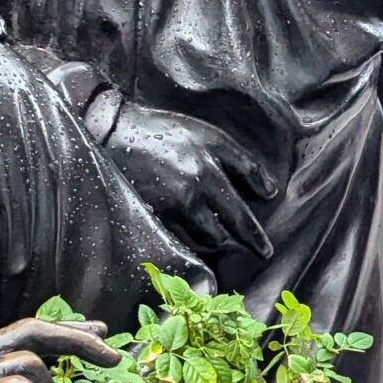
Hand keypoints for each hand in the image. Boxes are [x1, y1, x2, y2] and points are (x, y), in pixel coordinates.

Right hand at [106, 100, 275, 260]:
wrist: (113, 135)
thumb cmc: (161, 131)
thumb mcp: (202, 133)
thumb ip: (235, 159)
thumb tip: (267, 190)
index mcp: (212, 153)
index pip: (249, 178)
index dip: (262, 196)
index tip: (269, 207)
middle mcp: (199, 177)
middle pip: (236, 220)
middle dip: (252, 240)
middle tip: (264, 252)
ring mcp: (177, 200)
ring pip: (211, 236)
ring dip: (223, 244)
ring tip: (228, 247)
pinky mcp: (157, 216)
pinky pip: (185, 241)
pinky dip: (195, 246)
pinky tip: (199, 247)